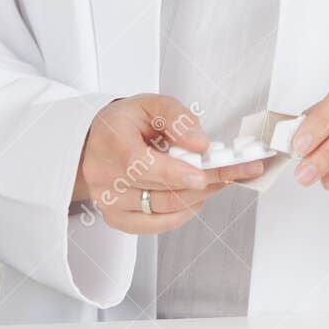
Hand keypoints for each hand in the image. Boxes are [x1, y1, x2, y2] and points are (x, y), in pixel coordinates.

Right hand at [73, 95, 264, 232]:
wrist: (94, 142)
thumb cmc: (123, 123)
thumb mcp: (150, 104)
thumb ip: (177, 118)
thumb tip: (199, 144)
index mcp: (111, 144)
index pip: (140, 165)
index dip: (174, 173)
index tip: (203, 174)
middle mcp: (106, 179)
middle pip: (160, 190)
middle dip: (204, 182)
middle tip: (234, 170)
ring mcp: (110, 203)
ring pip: (163, 209)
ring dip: (199, 196)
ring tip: (219, 178)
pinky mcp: (118, 220)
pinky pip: (158, 225)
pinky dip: (183, 212)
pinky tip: (196, 196)